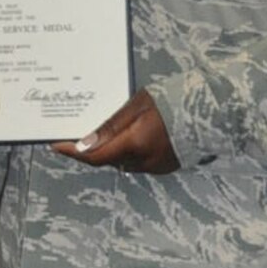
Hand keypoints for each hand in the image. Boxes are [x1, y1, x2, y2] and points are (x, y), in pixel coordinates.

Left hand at [52, 90, 178, 173]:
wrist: (210, 109)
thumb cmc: (173, 100)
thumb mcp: (138, 105)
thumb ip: (111, 126)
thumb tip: (84, 145)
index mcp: (136, 144)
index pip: (95, 156)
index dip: (74, 153)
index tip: (56, 146)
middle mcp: (144, 162)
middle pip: (107, 161)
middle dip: (91, 151)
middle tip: (76, 136)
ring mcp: (155, 167)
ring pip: (121, 162)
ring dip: (110, 152)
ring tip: (100, 134)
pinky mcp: (164, 167)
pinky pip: (136, 162)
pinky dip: (126, 153)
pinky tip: (125, 139)